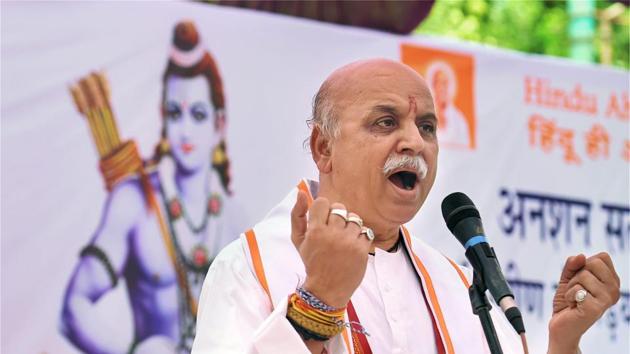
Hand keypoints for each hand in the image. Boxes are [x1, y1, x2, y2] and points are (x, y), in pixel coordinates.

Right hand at [290, 191, 372, 307]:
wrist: (327, 289)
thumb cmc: (312, 262)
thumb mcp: (298, 240)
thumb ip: (297, 215)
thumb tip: (300, 192)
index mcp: (315, 230)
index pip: (323, 202)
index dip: (324, 210)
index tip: (323, 221)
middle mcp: (332, 234)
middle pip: (340, 208)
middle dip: (337, 217)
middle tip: (334, 232)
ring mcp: (349, 241)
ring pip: (354, 218)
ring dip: (350, 227)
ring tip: (344, 240)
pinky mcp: (362, 249)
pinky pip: (365, 231)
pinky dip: (360, 237)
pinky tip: (352, 247)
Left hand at [548, 252, 620, 353]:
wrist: (561, 326)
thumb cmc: (567, 301)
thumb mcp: (568, 278)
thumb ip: (572, 265)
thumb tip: (581, 256)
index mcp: (612, 282)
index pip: (602, 257)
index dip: (584, 265)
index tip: (581, 280)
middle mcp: (614, 290)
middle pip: (593, 263)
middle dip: (577, 274)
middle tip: (576, 290)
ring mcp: (607, 300)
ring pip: (583, 275)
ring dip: (571, 287)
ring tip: (574, 299)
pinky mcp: (596, 309)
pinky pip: (577, 289)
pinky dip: (569, 296)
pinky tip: (573, 306)